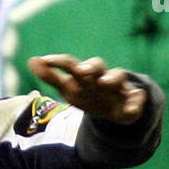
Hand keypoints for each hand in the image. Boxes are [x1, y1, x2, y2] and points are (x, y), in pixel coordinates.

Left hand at [28, 54, 145, 123]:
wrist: (115, 109)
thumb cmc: (88, 94)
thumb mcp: (68, 88)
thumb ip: (50, 75)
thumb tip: (31, 60)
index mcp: (84, 74)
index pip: (71, 63)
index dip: (59, 61)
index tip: (45, 60)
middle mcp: (101, 76)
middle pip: (97, 65)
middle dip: (91, 66)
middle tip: (81, 70)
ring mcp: (119, 87)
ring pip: (119, 76)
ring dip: (113, 77)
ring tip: (107, 82)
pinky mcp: (134, 100)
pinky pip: (137, 100)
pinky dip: (135, 103)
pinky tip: (131, 108)